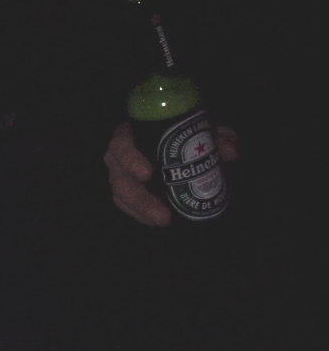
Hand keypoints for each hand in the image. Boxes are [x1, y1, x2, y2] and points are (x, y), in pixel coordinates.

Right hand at [105, 116, 238, 226]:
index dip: (130, 159)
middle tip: (163, 215)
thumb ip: (218, 136)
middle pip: (119, 178)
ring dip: (142, 211)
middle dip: (140, 199)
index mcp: (132, 134)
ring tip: (164, 222)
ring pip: (122, 196)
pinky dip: (140, 215)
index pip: (121, 143)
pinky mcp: (126, 193)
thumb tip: (230, 153)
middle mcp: (120, 156)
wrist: (182, 142)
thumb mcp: (204, 128)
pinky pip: (126, 207)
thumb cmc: (186, 131)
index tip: (149, 174)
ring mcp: (121, 176)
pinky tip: (155, 223)